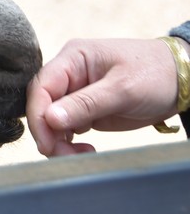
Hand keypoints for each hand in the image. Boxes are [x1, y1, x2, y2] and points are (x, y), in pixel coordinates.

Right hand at [26, 38, 180, 156]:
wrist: (182, 80)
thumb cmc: (155, 74)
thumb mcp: (122, 89)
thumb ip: (85, 104)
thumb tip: (49, 119)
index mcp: (73, 58)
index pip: (41, 86)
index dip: (38, 115)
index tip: (46, 142)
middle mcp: (69, 73)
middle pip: (42, 105)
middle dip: (48, 132)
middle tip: (63, 155)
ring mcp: (76, 91)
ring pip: (51, 119)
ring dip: (59, 141)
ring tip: (82, 154)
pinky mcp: (84, 108)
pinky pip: (66, 127)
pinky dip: (69, 142)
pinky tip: (86, 150)